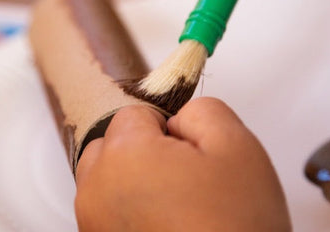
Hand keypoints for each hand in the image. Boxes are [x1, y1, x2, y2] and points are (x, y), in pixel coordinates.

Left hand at [75, 97, 290, 231]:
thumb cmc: (234, 229)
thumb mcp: (236, 145)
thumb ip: (203, 110)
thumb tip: (179, 118)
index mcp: (125, 156)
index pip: (133, 113)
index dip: (167, 129)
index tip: (187, 153)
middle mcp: (97, 190)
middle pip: (112, 142)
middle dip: (142, 150)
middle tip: (180, 176)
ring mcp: (93, 223)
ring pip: (107, 175)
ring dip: (133, 179)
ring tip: (171, 202)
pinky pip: (108, 207)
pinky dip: (129, 206)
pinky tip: (163, 222)